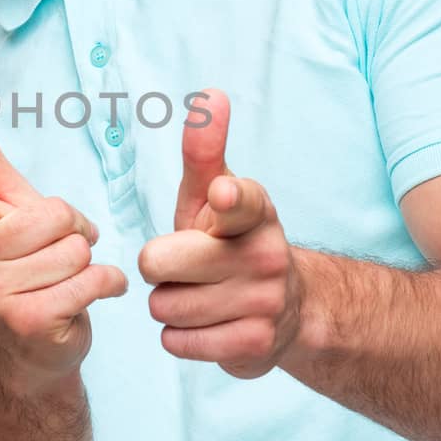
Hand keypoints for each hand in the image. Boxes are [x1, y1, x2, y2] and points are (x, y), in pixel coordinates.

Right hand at [0, 104, 126, 383]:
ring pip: (75, 249)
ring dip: (87, 260)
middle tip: (60, 248)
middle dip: (72, 228)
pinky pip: (91, 281)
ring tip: (68, 276)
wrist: (37, 343)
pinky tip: (94, 292)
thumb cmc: (25, 261)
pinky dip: (107, 283)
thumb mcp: (8, 205)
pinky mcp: (27, 322)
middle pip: (51, 216)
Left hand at [138, 90, 301, 376]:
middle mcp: (266, 255)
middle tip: (186, 265)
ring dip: (169, 304)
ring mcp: (264, 303)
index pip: (242, 201)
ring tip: (200, 294)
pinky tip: (206, 324)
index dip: (228, 200)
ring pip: (163, 307)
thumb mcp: (213, 194)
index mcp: (254, 212)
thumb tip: (212, 95)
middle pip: (158, 263)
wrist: (283, 307)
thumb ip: (204, 150)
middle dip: (158, 267)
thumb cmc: (228, 240)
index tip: (223, 195)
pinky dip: (180, 337)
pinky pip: (176, 342)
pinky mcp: (254, 345)